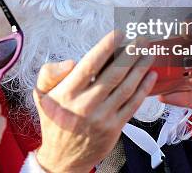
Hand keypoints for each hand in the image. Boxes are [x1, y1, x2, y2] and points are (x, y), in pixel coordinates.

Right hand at [33, 31, 157, 172]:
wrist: (62, 158)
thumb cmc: (53, 120)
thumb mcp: (41, 94)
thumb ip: (50, 73)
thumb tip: (72, 62)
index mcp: (67, 92)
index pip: (90, 64)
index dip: (107, 46)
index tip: (120, 33)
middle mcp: (85, 104)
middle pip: (113, 73)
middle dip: (130, 52)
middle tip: (141, 38)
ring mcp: (102, 117)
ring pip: (126, 87)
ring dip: (141, 67)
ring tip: (149, 52)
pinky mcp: (114, 128)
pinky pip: (133, 104)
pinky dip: (144, 88)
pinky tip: (151, 75)